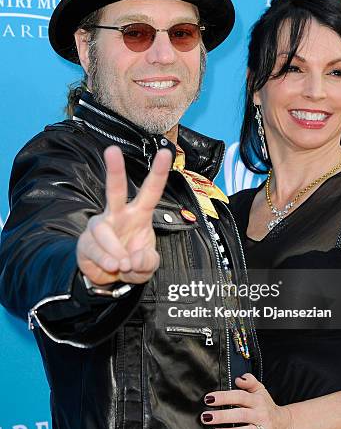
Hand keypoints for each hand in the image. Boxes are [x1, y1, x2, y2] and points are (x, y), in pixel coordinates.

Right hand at [76, 145, 171, 285]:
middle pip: (115, 189)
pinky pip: (95, 248)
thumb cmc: (132, 263)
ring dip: (114, 250)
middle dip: (114, 170)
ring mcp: (100, 226)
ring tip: (123, 264)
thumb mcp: (148, 266)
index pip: (151, 191)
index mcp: (139, 214)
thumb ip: (147, 262)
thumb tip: (133, 259)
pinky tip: (112, 266)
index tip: (166, 153)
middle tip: (112, 150)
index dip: (159, 173)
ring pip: (103, 229)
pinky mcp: (86, 241)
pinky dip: (106, 260)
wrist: (109, 278)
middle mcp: (118, 214)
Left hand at [201, 372, 292, 428]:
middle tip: (206, 417)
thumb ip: (250, 381)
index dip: (224, 397)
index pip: (239, 396)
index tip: (208, 399)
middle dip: (222, 416)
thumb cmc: (267, 406)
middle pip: (240, 415)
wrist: (286, 425)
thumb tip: (238, 378)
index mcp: (257, 401)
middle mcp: (261, 415)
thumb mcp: (260, 390)